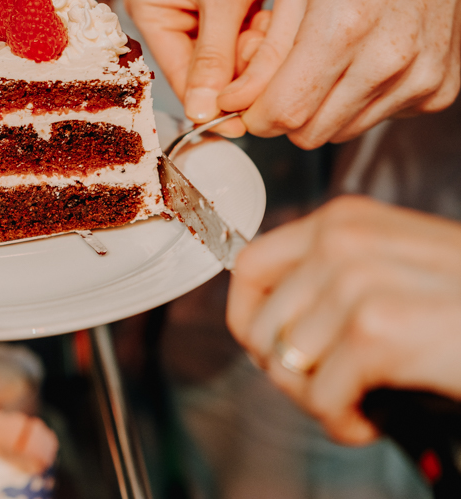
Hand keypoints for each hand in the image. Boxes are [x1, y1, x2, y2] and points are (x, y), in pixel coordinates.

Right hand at [126, 0, 320, 132]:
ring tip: (266, 24)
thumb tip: (202, 112)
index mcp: (150, 6)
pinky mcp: (236, 2)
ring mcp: (206, 7)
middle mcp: (174, 10)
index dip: (208, 98)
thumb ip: (212, 60)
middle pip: (205, 69)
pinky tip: (272, 19)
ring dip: (254, 52)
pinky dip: (263, 38)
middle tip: (260, 54)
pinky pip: (248, 40)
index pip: (177, 72)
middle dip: (236, 68)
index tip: (239, 123)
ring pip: (231, 57)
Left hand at [218, 0, 460, 148]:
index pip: (285, 112)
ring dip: (321, 111)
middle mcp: (388, 61)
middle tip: (278, 85)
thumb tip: (234, 102)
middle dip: (284, 117)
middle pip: (312, 133)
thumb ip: (264, 57)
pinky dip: (358, 103)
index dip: (255, 117)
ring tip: (323, 66)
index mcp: (343, 31)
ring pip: (343, 132)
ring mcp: (421, 78)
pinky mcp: (439, 89)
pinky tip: (359, 64)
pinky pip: (378, 119)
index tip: (243, 106)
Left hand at [227, 196, 460, 443]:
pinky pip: (321, 395)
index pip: (248, 266)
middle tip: (326, 389)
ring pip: (286, 363)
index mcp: (342, 221)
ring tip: (355, 403)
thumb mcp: (394, 266)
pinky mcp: (378, 330)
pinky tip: (371, 419)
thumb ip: (331, 278)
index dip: (248, 317)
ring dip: (316, 400)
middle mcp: (341, 242)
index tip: (268, 349)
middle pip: (261, 323)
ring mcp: (357, 282)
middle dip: (286, 372)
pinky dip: (342, 421)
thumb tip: (270, 323)